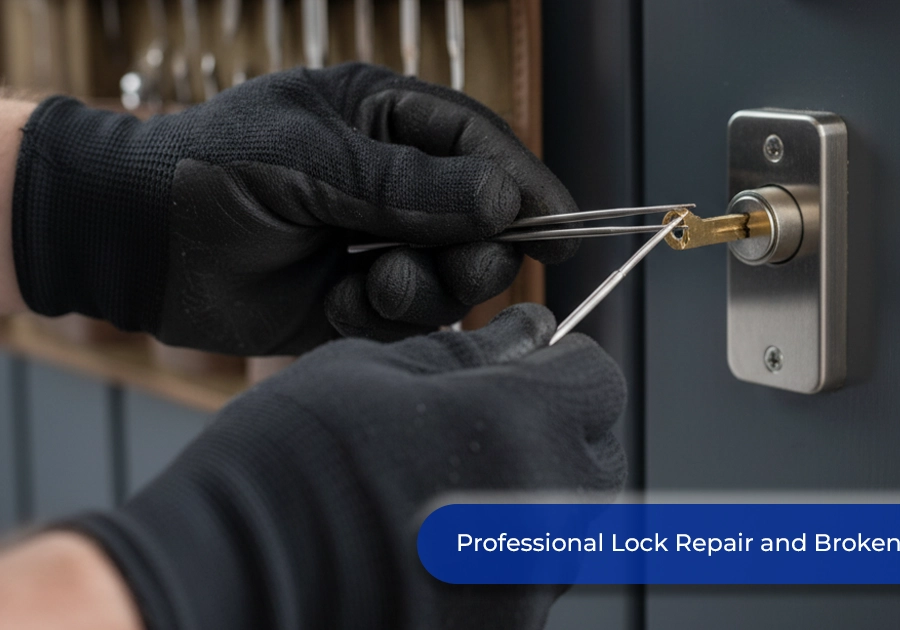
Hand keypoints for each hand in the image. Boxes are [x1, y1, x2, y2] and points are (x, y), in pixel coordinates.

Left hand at [12, 63, 578, 354]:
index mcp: (388, 121)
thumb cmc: (214, 168)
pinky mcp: (357, 299)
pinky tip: (336, 301)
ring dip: (427, 287)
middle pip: (486, 221)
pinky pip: (408, 318)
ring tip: (371, 280)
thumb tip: (505, 205)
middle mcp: (395, 183)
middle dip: (480, 248)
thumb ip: (409, 186)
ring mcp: (378, 243)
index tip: (566, 226)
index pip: (484, 147)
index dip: (531, 186)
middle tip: (461, 262)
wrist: (133, 239)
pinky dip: (382, 317)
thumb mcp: (314, 160)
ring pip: (454, 277)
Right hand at [62, 304, 626, 629]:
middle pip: (598, 458)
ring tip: (449, 483)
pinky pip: (527, 579)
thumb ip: (467, 353)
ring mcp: (524, 584)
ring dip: (532, 493)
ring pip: (567, 524)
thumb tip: (527, 336)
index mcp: (519, 426)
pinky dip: (499, 554)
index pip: (600, 382)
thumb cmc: (286, 467)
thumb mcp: (370, 371)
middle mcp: (541, 511)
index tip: (529, 366)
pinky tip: (432, 540)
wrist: (222, 583)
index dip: (564, 365)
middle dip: (560, 430)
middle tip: (491, 421)